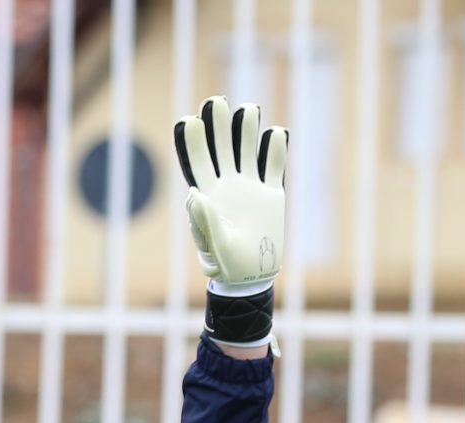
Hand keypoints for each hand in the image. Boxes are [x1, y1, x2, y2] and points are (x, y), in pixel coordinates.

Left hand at [172, 95, 287, 348]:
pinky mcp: (272, 194)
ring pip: (247, 150)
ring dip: (246, 129)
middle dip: (218, 125)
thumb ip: (203, 221)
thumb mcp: (213, 246)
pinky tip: (276, 132)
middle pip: (221, 148)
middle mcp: (227, 185)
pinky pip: (274, 166)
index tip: (188, 121)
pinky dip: (276, 149)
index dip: (192, 141)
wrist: (251, 278)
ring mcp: (250, 187)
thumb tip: (195, 192)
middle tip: (216, 102)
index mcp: (208, 194)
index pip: (198, 162)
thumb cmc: (225, 265)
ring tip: (249, 109)